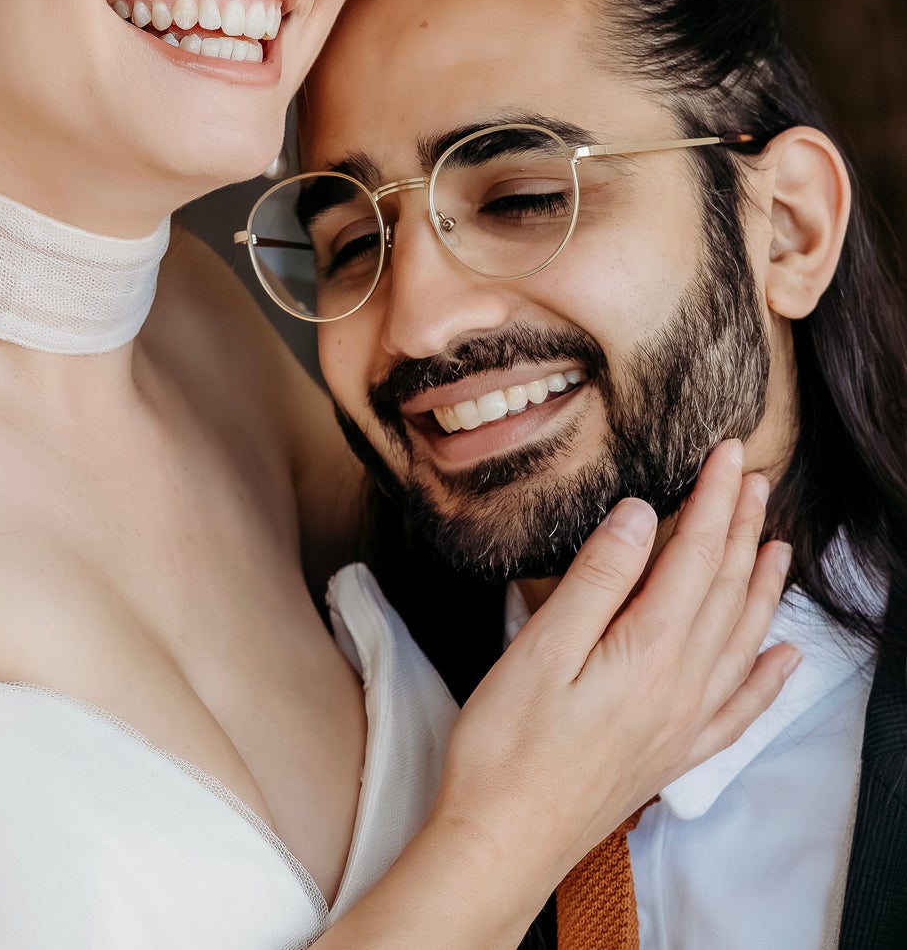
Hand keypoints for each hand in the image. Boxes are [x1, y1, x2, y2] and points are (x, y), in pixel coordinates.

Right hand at [432, 440, 796, 889]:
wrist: (507, 837)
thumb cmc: (508, 744)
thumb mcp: (540, 648)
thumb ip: (597, 578)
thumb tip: (640, 515)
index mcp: (648, 651)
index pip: (695, 556)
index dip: (714, 500)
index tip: (728, 453)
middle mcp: (682, 685)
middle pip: (725, 589)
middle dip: (742, 527)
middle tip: (755, 477)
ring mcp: (684, 723)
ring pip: (741, 638)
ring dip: (761, 585)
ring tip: (777, 542)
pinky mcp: (675, 752)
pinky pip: (741, 706)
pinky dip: (769, 675)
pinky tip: (783, 656)